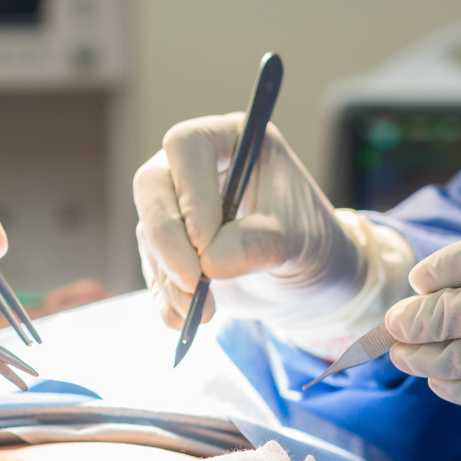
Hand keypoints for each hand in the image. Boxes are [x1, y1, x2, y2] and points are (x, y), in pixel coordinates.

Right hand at [133, 113, 410, 353]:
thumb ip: (257, 244)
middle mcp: (197, 168)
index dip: (189, 193)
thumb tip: (208, 263)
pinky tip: (185, 321)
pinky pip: (152, 268)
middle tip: (192, 283)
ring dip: (170, 277)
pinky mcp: (170, 248)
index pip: (187, 147)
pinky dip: (165, 297)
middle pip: (152, 186)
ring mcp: (178, 209)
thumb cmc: (312, 244)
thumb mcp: (298, 241)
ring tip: (203, 313)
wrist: (310, 281)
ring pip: (149, 232)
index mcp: (232, 140)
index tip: (204, 242)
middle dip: (166, 240)